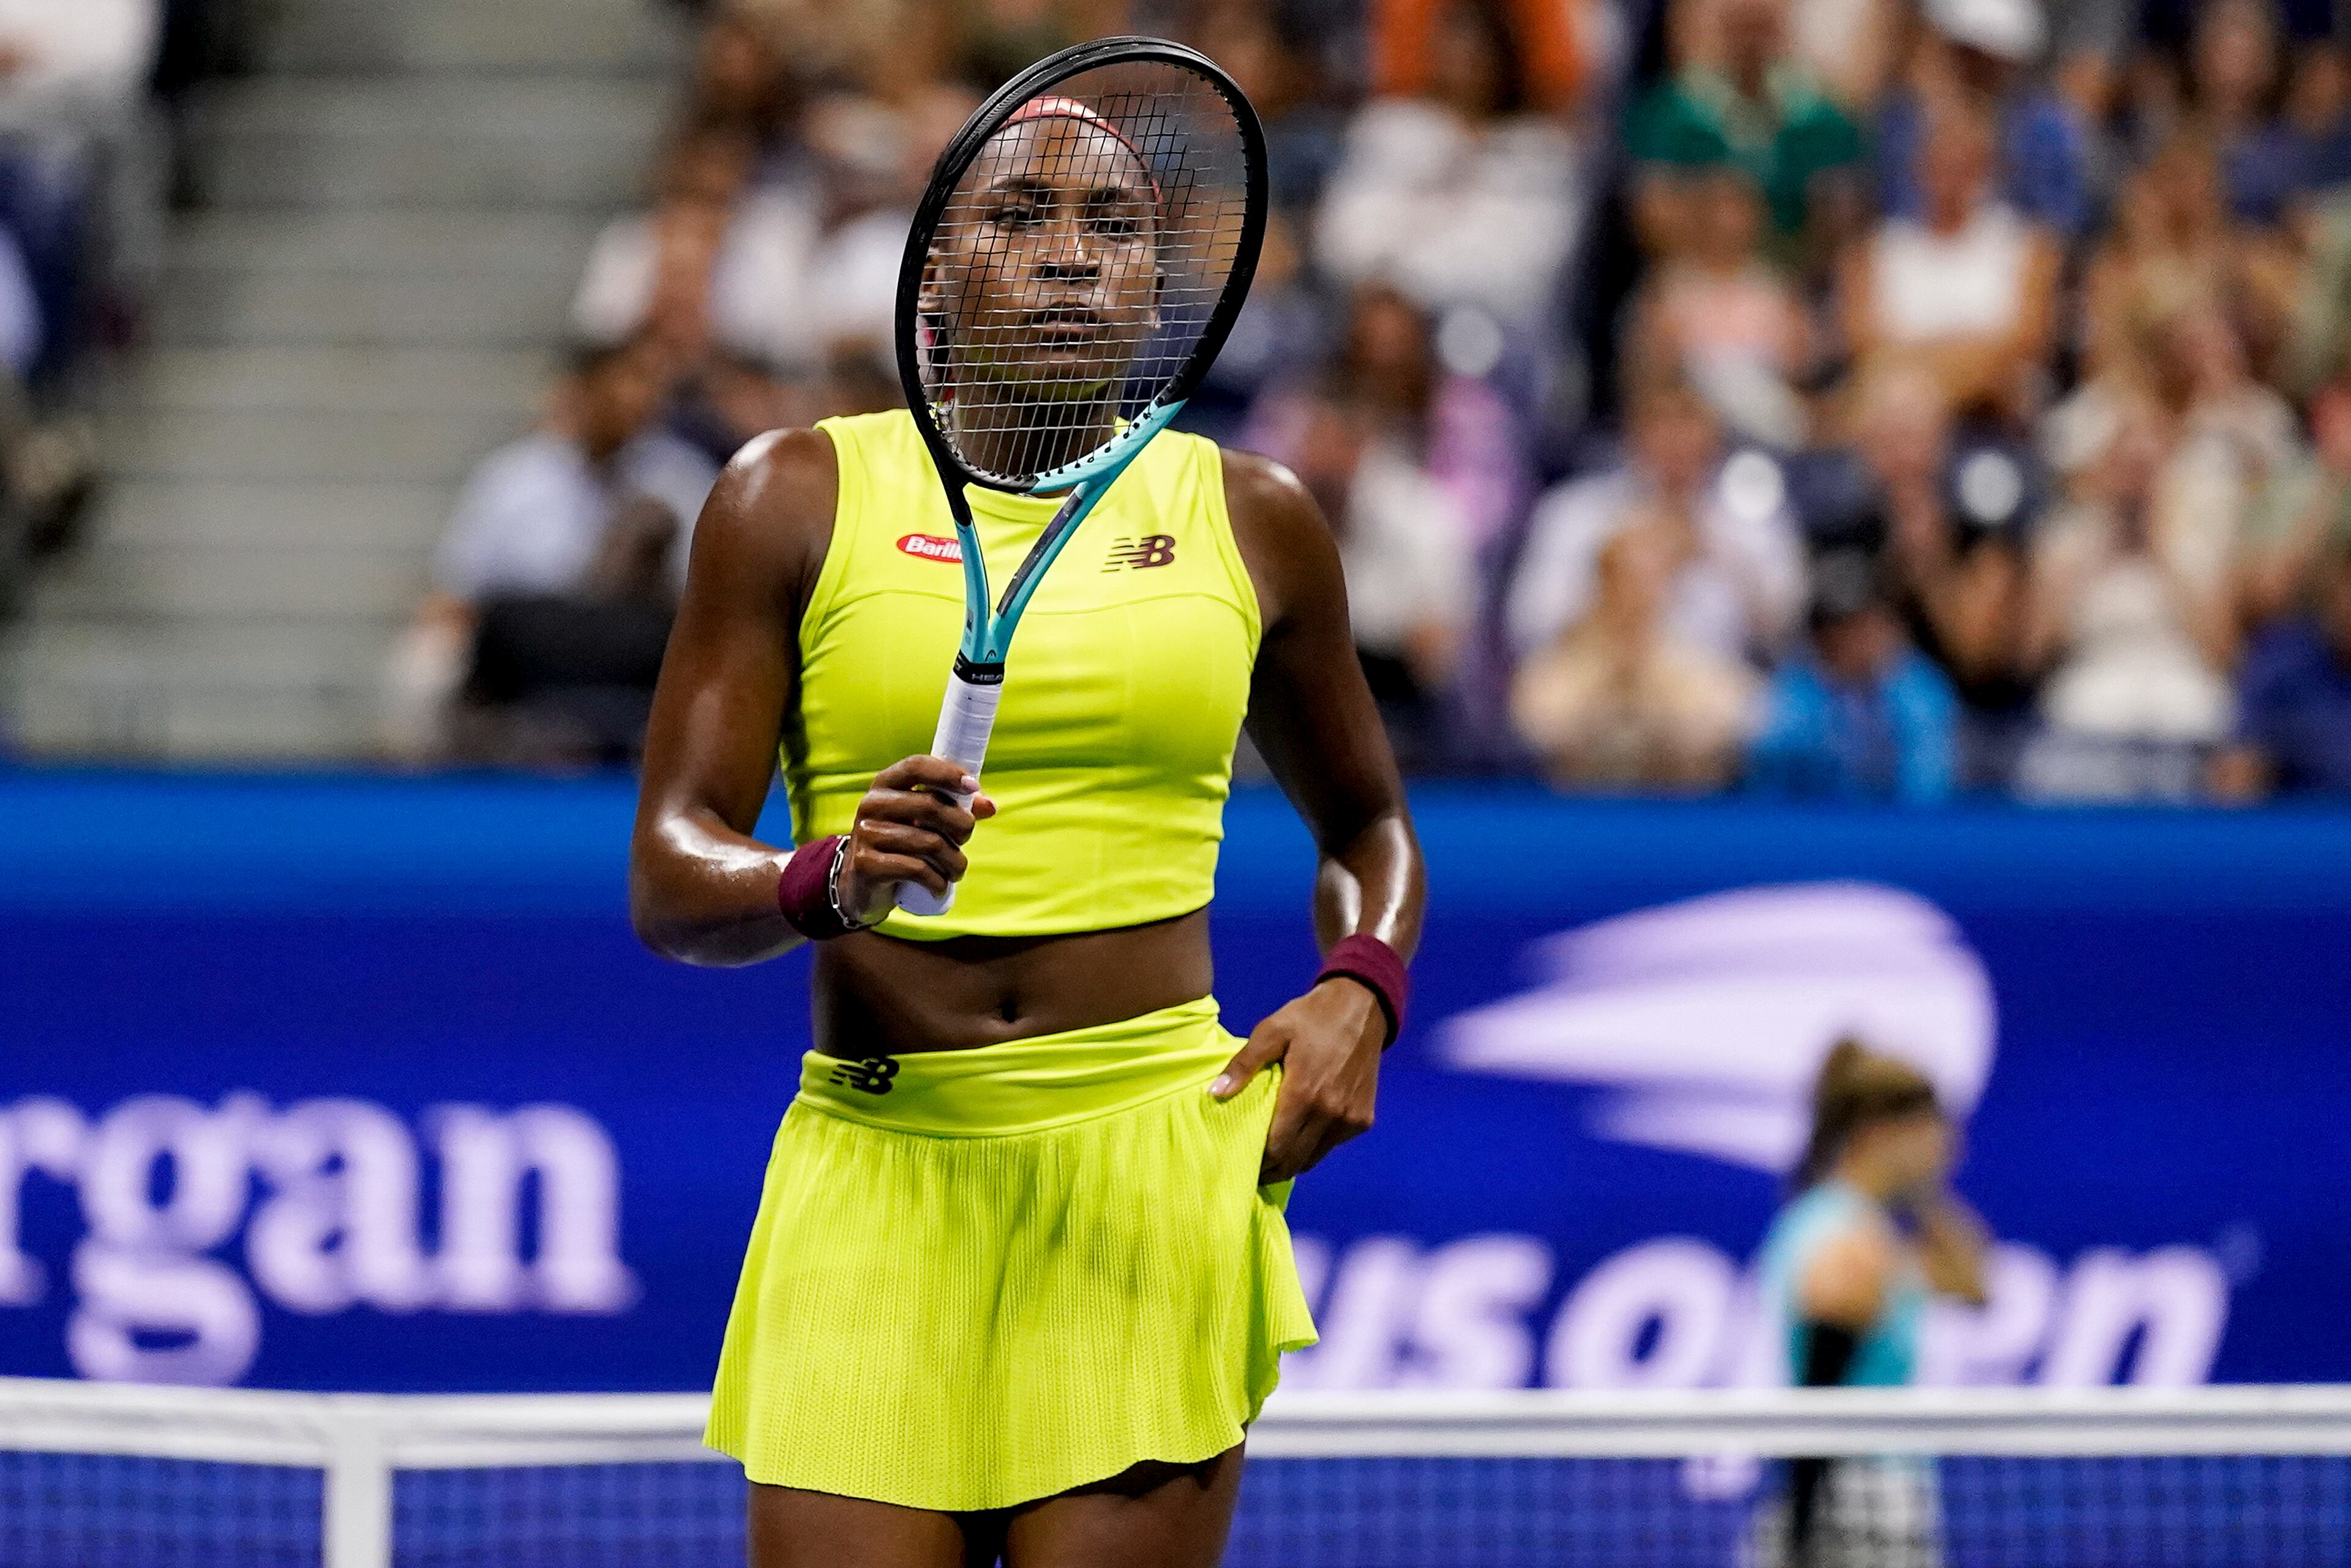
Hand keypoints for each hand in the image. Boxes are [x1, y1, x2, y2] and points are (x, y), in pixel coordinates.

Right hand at [834, 755, 996, 922]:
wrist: (861, 885)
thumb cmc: (901, 845)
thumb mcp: (923, 822)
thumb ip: (955, 808)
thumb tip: (990, 806)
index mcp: (885, 784)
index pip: (917, 765)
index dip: (948, 773)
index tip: (973, 787)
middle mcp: (871, 804)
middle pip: (931, 805)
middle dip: (961, 825)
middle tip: (964, 840)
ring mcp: (865, 834)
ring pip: (930, 842)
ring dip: (955, 861)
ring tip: (956, 870)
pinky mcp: (866, 864)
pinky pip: (917, 869)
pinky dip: (938, 881)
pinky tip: (940, 887)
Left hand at [1212, 976, 1385, 1182]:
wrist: (1362, 1008)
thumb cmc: (1310, 1018)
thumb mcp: (1271, 1030)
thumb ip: (1243, 1064)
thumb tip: (1215, 1093)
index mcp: (1305, 1094)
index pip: (1276, 1147)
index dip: (1257, 1161)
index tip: (1239, 1162)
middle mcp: (1330, 1113)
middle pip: (1294, 1161)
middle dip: (1271, 1170)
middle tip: (1251, 1169)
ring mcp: (1350, 1119)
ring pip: (1314, 1158)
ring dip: (1291, 1162)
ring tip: (1271, 1159)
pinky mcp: (1363, 1120)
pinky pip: (1331, 1145)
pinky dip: (1313, 1146)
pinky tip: (1299, 1136)